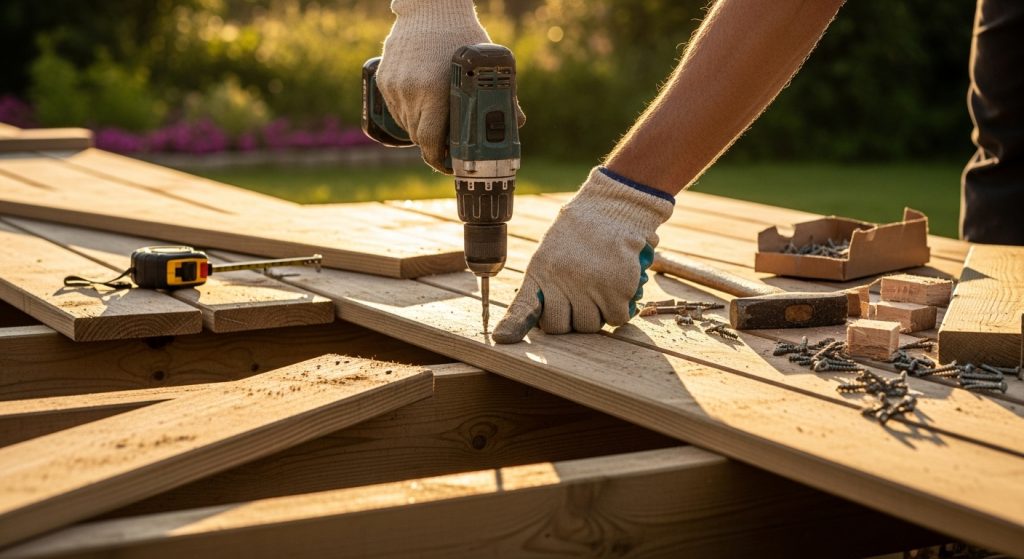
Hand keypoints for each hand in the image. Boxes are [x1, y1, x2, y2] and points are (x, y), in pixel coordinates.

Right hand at [378, 0, 523, 172]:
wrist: (429, 8)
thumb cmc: (461, 35)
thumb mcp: (484, 64)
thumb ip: (503, 95)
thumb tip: (517, 123)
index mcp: (435, 91)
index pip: (429, 141)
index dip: (438, 159)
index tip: (448, 164)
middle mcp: (411, 91)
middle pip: (418, 137)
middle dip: (433, 145)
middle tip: (448, 144)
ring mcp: (395, 86)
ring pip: (406, 124)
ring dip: (420, 129)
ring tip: (436, 121)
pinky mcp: (385, 80)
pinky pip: (395, 109)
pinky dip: (408, 113)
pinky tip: (422, 106)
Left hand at [492, 167, 674, 343]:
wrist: (614, 209)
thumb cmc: (581, 233)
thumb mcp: (552, 252)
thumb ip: (546, 284)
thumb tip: (544, 321)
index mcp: (540, 271)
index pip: (524, 305)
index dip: (513, 326)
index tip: (503, 339)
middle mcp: (562, 281)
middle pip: (560, 327)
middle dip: (570, 320)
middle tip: (580, 299)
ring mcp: (590, 287)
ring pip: (590, 325)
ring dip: (597, 313)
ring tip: (600, 285)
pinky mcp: (617, 290)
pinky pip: (617, 318)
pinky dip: (620, 308)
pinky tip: (618, 284)